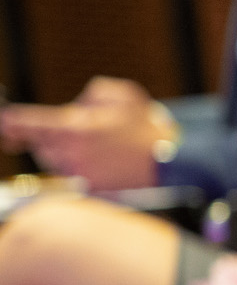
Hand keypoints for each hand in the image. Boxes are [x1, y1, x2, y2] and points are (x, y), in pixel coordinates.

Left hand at [0, 77, 173, 190]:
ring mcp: (78, 175)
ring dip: (70, 153)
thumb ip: (92, 93)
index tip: (5, 122)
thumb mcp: (123, 95)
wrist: (172, 163)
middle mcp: (70, 155)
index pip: (29, 124)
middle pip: (42, 146)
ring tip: (103, 148)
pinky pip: (74, 176)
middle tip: (85, 132)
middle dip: (55, 138)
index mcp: (74, 129)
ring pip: (57, 162)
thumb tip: (78, 105)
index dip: (12, 122)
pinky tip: (108, 163)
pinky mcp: (88, 191)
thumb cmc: (147, 129)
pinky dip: (84, 168)